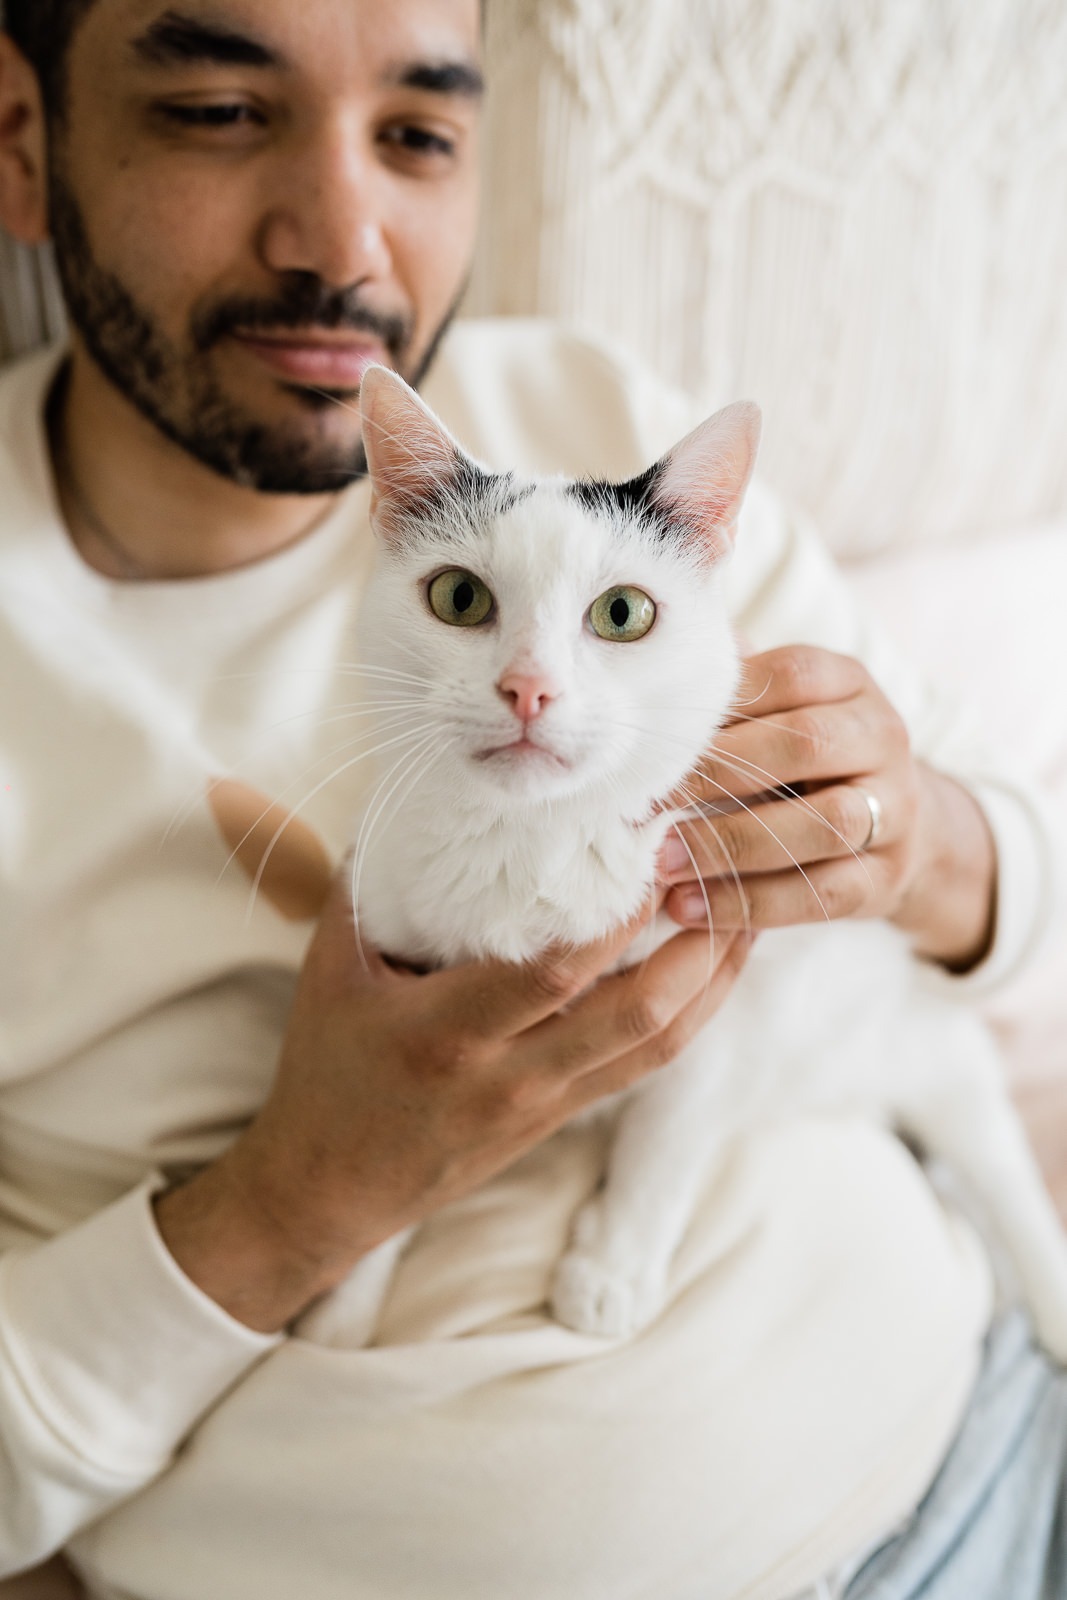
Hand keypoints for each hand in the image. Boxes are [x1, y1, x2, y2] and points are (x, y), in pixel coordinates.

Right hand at [156, 880, 750, 1331]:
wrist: (329, 1188)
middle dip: (699, 945)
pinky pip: (645, 1061)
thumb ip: (372, 882)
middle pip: (639, 1015)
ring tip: (746, 910)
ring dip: (713, 978)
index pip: (556, 974)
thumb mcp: (331, 968)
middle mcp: (512, 1076)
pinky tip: (712, 964)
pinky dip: (690, 1010)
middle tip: (729, 870)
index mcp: (448, 1033)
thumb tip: (417, 795)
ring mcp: (547, 1104)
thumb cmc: (328, 1068)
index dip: (617, 916)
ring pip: (659, 1043)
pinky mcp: (565, 1117)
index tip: (649, 844)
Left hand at [658, 644, 995, 968]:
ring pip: (825, 823)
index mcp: (849, 683)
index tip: (656, 741)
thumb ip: (732, 697)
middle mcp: (883, 737)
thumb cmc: (804, 761)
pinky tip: (690, 907)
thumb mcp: (779, 715)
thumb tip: (651, 675)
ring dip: (734, 843)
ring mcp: (895, 809)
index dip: (722, 705)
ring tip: (664, 860)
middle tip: (649, 800)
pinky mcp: (885, 877)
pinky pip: (822, 894)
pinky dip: (750, 903)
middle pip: (807, 743)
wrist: (894, 828)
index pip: (791, 676)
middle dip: (719, 773)